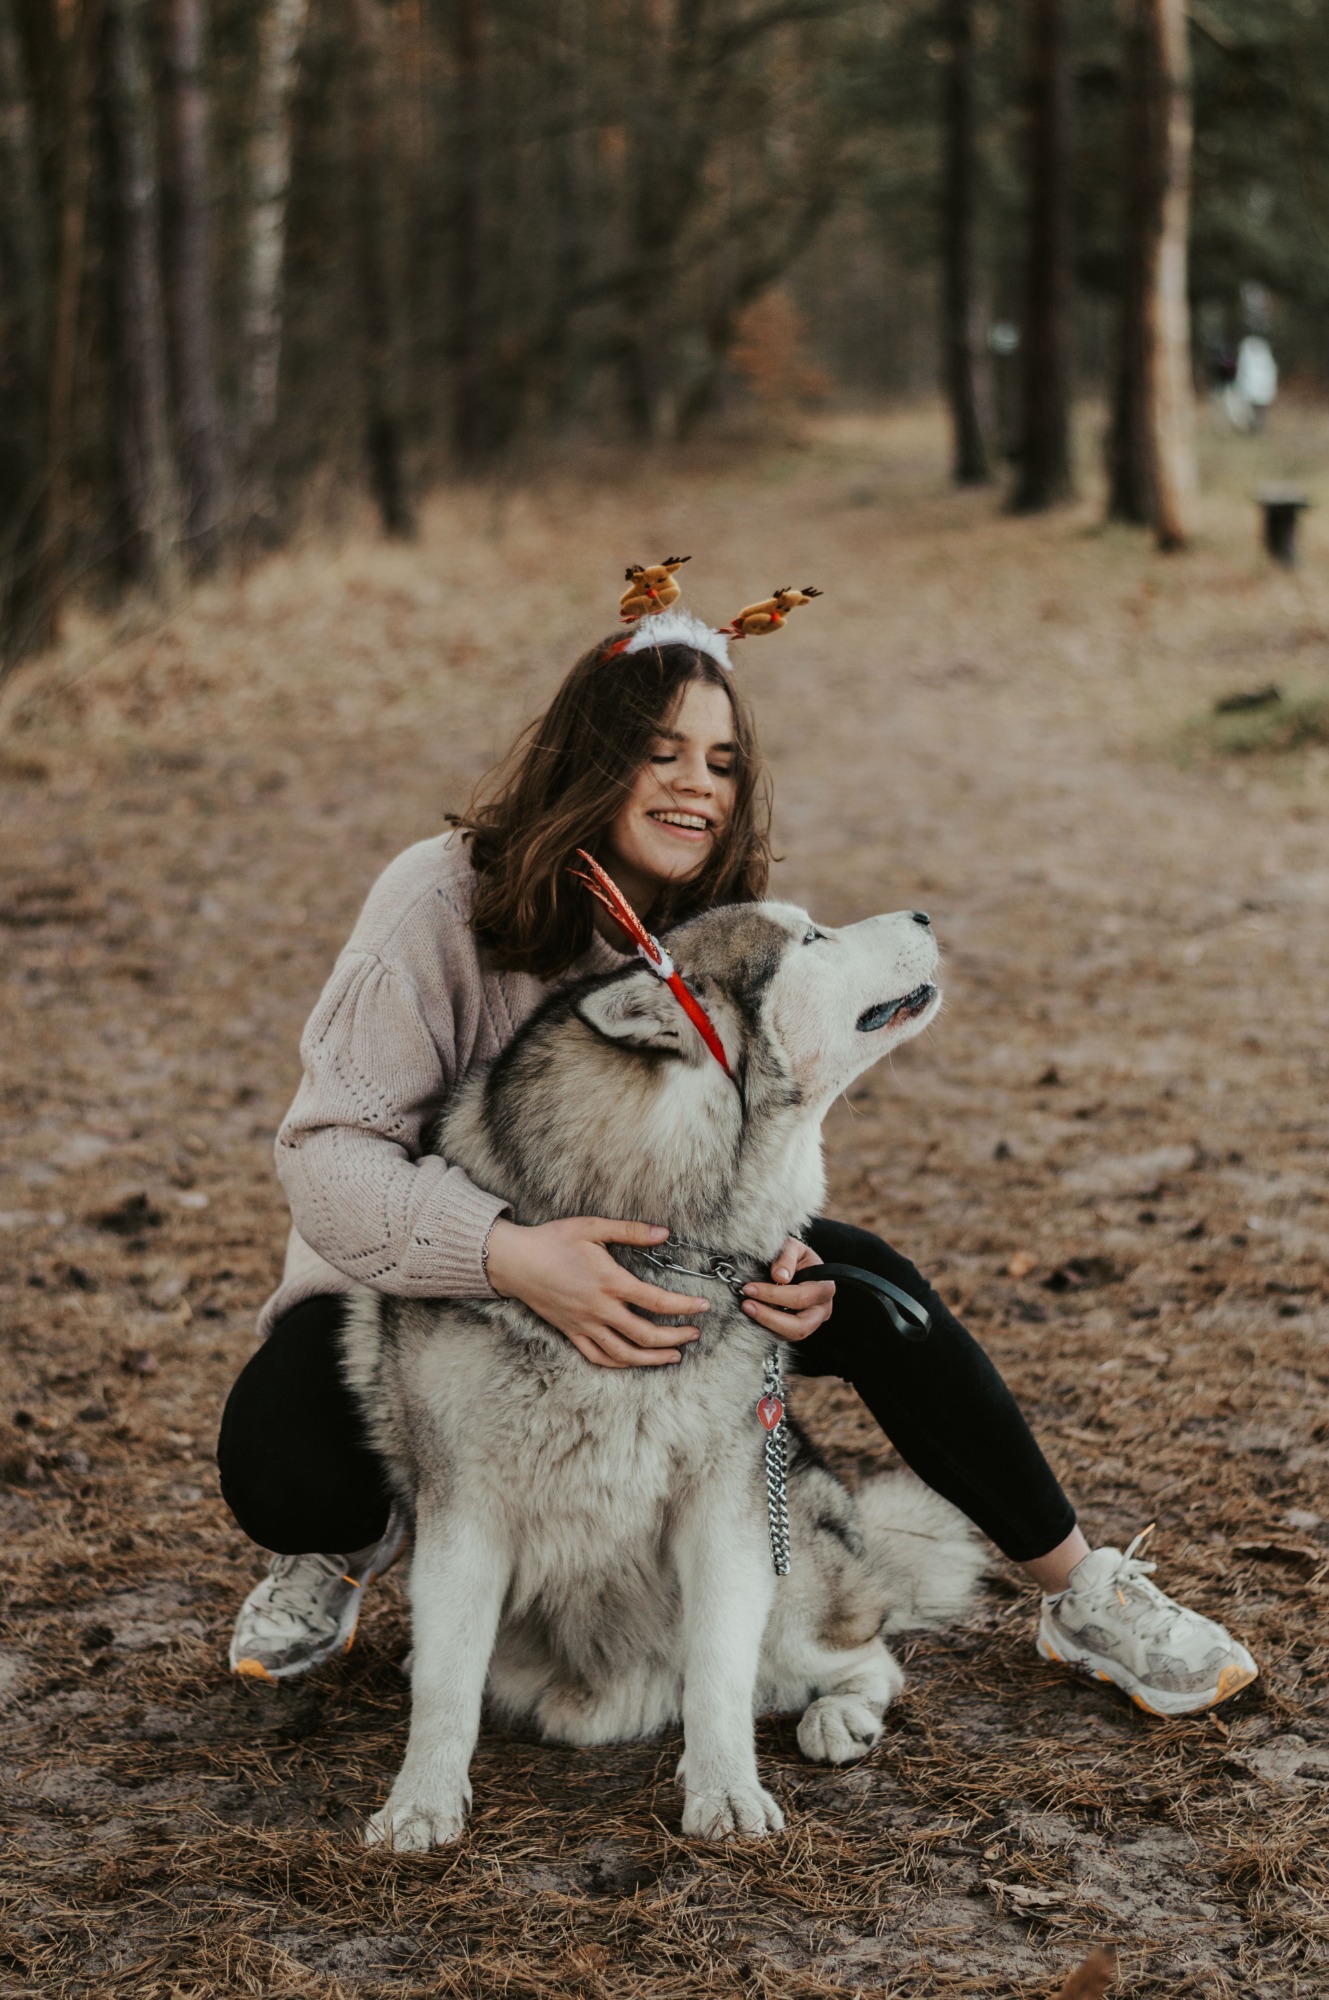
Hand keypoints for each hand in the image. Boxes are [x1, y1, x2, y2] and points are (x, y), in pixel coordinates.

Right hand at [484, 1216, 709, 1369]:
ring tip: (674, 1356)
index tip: (703, 1307)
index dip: (684, 1307)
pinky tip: (635, 1361)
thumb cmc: (554, 1240)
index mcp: (610, 1282)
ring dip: (653, 1358)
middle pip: (646, 1334)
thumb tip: (664, 1232)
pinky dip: (620, 1363)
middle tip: (695, 1333)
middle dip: (676, 1337)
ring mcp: (585, 1325)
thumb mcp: (593, 1227)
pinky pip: (598, 1357)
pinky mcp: (571, 1333)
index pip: (657, 1301)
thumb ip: (631, 1231)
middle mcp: (600, 1309)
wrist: (516, 1261)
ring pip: (625, 1353)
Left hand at [741, 1236, 834, 1342]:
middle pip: (800, 1326)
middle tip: (747, 1305)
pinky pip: (783, 1336)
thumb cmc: (795, 1256)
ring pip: (791, 1335)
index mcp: (824, 1288)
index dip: (773, 1295)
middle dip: (770, 1317)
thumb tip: (780, 1276)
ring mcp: (811, 1322)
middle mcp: (821, 1310)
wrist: (795, 1264)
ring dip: (766, 1324)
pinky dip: (766, 1327)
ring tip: (747, 1308)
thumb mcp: (792, 1247)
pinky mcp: (797, 1329)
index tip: (749, 1288)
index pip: (800, 1297)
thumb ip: (786, 1257)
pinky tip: (753, 1314)